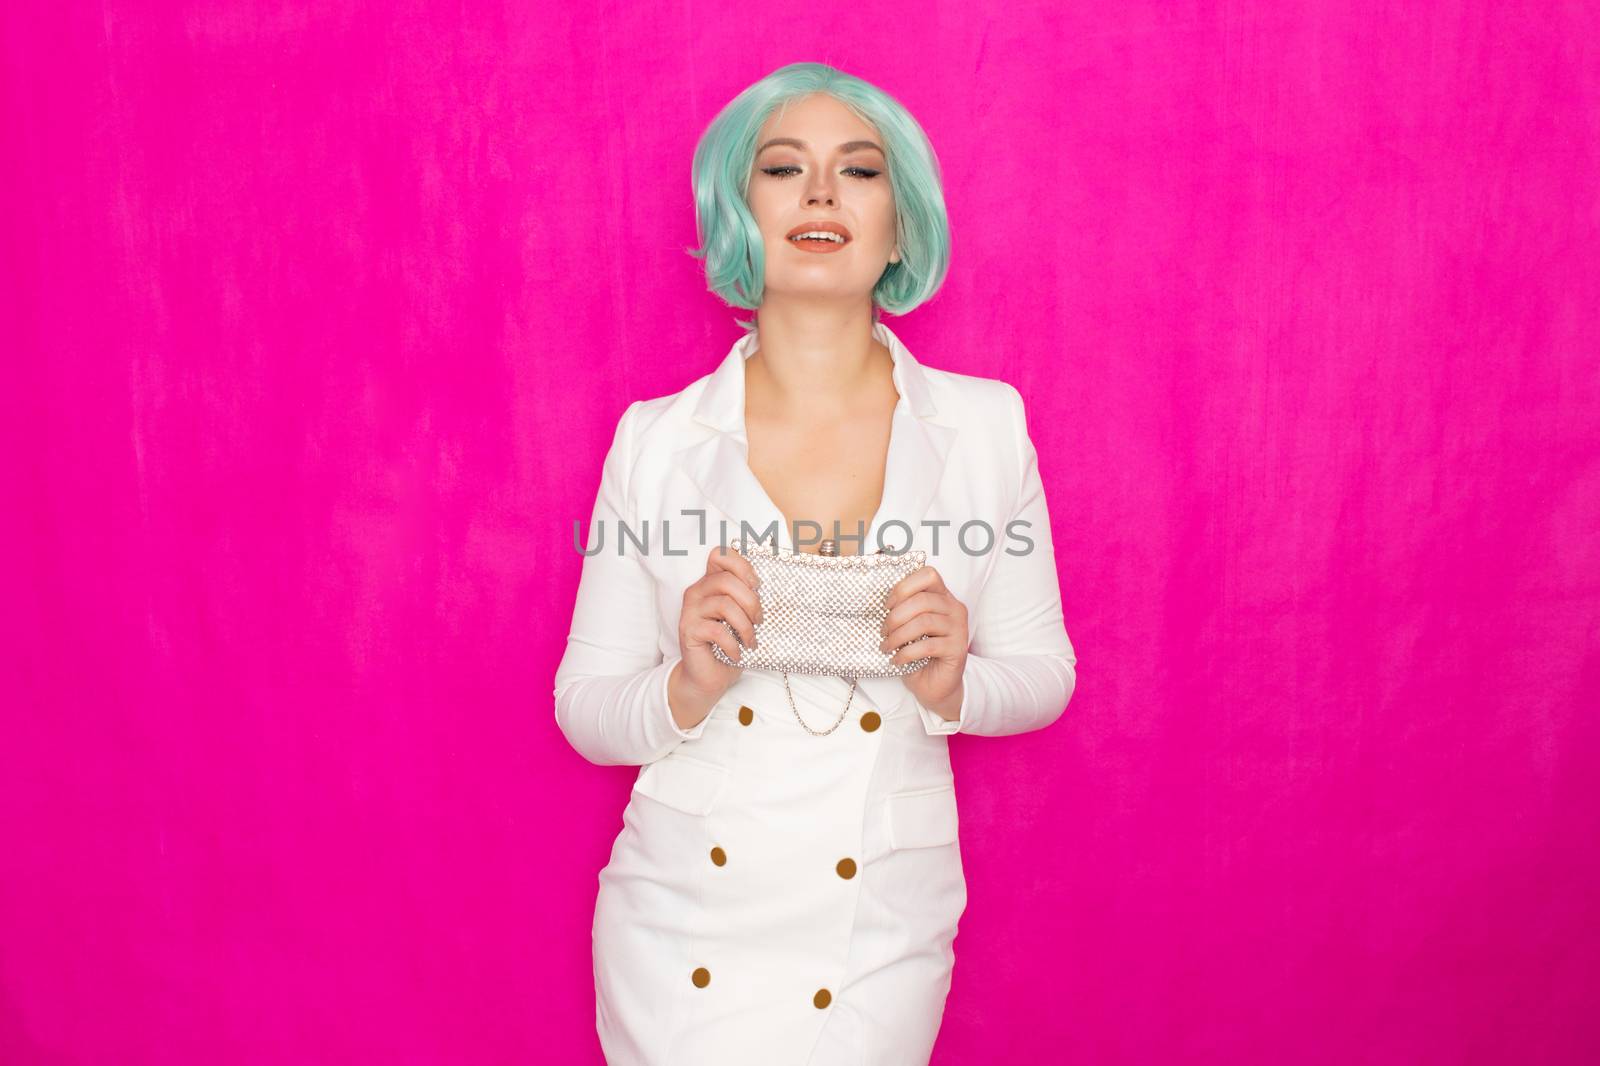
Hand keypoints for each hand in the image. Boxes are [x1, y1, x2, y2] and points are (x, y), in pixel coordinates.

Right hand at [668, 545, 763, 728]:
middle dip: (751, 602)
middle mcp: (697, 591)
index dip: (742, 566)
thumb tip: (772, 589)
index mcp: (711, 583)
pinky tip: (737, 654)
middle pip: (727, 580)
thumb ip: (748, 598)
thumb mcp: (743, 617)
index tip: (756, 586)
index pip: (720, 555)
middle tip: (759, 621)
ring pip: (724, 604)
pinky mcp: (688, 630)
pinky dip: (733, 644)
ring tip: (750, 641)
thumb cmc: (729, 644)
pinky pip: (717, 631)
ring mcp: (690, 610)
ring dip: (745, 626)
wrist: (709, 676)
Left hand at [879, 564, 968, 721]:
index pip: (928, 575)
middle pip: (922, 600)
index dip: (904, 587)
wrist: (935, 684)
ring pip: (924, 622)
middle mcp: (954, 608)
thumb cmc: (918, 652)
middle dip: (895, 616)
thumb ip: (902, 610)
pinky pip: (928, 646)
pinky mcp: (958, 649)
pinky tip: (897, 660)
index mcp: (942, 596)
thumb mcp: (908, 626)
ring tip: (887, 646)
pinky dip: (907, 653)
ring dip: (898, 635)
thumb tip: (876, 603)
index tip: (887, 605)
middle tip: (883, 632)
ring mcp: (959, 628)